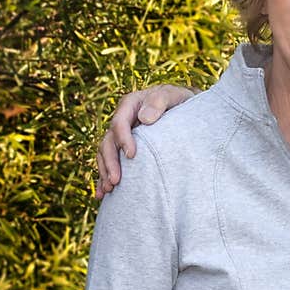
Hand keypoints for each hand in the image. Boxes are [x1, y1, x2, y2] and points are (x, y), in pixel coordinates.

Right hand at [95, 84, 195, 198]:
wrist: (186, 108)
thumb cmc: (180, 100)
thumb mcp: (173, 95)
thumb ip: (159, 101)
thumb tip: (144, 119)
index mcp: (130, 105)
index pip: (119, 123)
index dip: (123, 139)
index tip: (132, 155)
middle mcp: (123, 120)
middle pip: (109, 141)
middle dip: (111, 162)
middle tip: (116, 181)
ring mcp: (122, 135)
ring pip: (106, 154)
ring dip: (105, 171)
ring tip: (110, 189)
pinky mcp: (125, 148)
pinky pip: (110, 163)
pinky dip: (105, 177)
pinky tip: (103, 194)